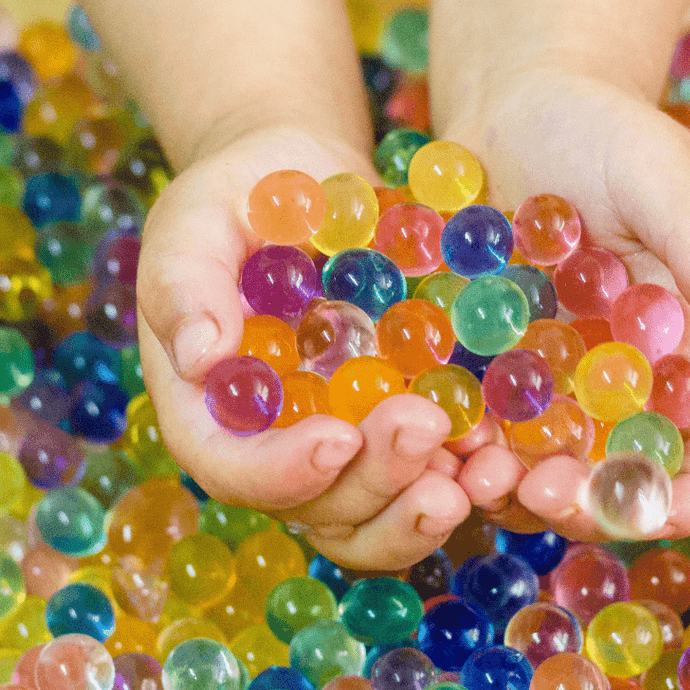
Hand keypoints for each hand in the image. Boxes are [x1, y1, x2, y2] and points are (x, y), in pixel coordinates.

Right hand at [136, 124, 469, 569]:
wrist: (306, 178)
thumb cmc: (237, 197)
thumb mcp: (195, 224)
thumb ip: (186, 285)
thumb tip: (199, 356)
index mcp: (213, 410)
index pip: (234, 468)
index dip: (282, 472)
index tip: (337, 438)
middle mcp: (276, 442)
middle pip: (317, 506)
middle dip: (375, 482)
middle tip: (426, 429)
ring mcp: (340, 436)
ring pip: (377, 512)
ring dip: (426, 504)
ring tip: (482, 467)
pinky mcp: (394, 417)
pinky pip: (427, 469)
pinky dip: (464, 470)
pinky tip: (503, 442)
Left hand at [440, 70, 689, 541]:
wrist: (513, 109)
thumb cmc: (598, 127)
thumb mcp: (654, 169)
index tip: (654, 514)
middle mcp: (626, 373)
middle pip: (621, 466)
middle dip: (586, 499)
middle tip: (539, 493)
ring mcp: (556, 373)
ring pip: (545, 457)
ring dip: (513, 481)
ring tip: (473, 472)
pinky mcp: (493, 360)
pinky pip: (481, 417)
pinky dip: (461, 438)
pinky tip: (428, 433)